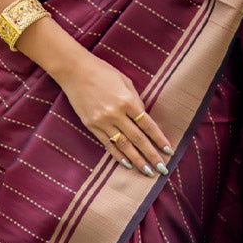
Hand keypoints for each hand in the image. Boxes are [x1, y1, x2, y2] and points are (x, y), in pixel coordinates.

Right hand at [57, 53, 173, 177]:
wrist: (75, 71)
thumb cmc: (103, 72)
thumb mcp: (125, 81)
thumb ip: (136, 100)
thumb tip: (143, 118)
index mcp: (126, 100)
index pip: (147, 125)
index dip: (159, 139)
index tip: (168, 151)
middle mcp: (115, 113)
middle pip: (137, 139)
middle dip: (151, 155)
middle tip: (162, 169)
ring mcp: (102, 121)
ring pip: (123, 145)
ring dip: (137, 160)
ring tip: (147, 172)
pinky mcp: (91, 125)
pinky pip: (107, 144)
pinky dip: (118, 155)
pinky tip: (127, 164)